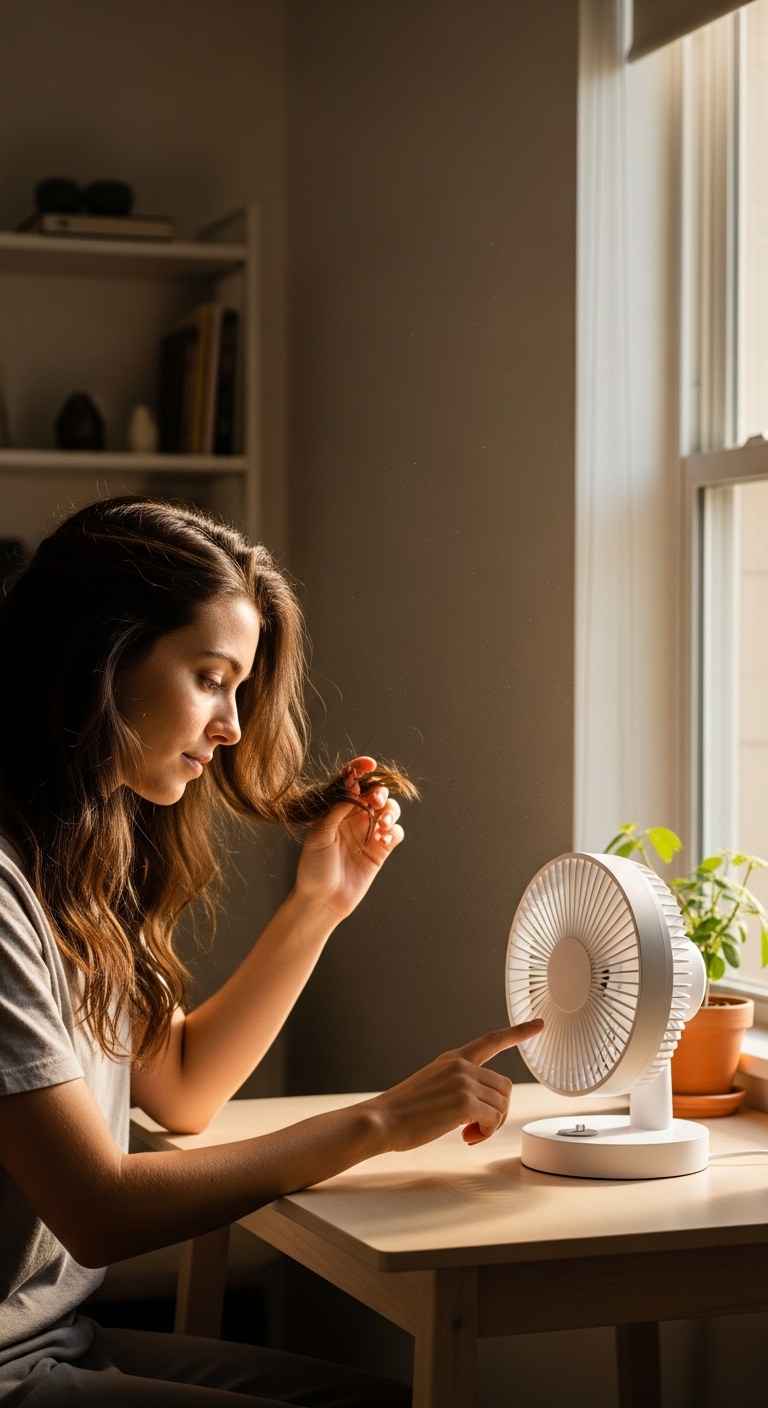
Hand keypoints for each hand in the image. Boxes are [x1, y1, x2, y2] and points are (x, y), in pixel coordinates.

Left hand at [294, 756, 404, 922]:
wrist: (322, 900)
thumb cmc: (313, 867)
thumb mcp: (320, 834)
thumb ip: (337, 809)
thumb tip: (354, 785)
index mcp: (335, 810)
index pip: (351, 782)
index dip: (361, 769)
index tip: (369, 764)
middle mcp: (353, 818)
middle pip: (375, 793)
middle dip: (379, 791)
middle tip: (376, 800)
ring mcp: (368, 833)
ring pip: (390, 810)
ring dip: (390, 811)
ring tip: (382, 824)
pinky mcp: (380, 850)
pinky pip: (395, 833)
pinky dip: (394, 831)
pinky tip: (383, 840)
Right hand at [364, 1021, 544, 1151]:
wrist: (381, 1120)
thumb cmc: (403, 1112)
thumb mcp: (433, 1086)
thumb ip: (459, 1087)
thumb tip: (481, 1109)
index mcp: (453, 1059)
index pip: (491, 1040)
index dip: (518, 1032)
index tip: (539, 1025)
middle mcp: (461, 1065)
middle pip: (505, 1087)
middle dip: (497, 1112)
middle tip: (474, 1129)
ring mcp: (464, 1081)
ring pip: (502, 1105)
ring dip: (490, 1125)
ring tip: (467, 1133)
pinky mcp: (465, 1102)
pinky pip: (494, 1119)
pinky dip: (484, 1133)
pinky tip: (465, 1137)